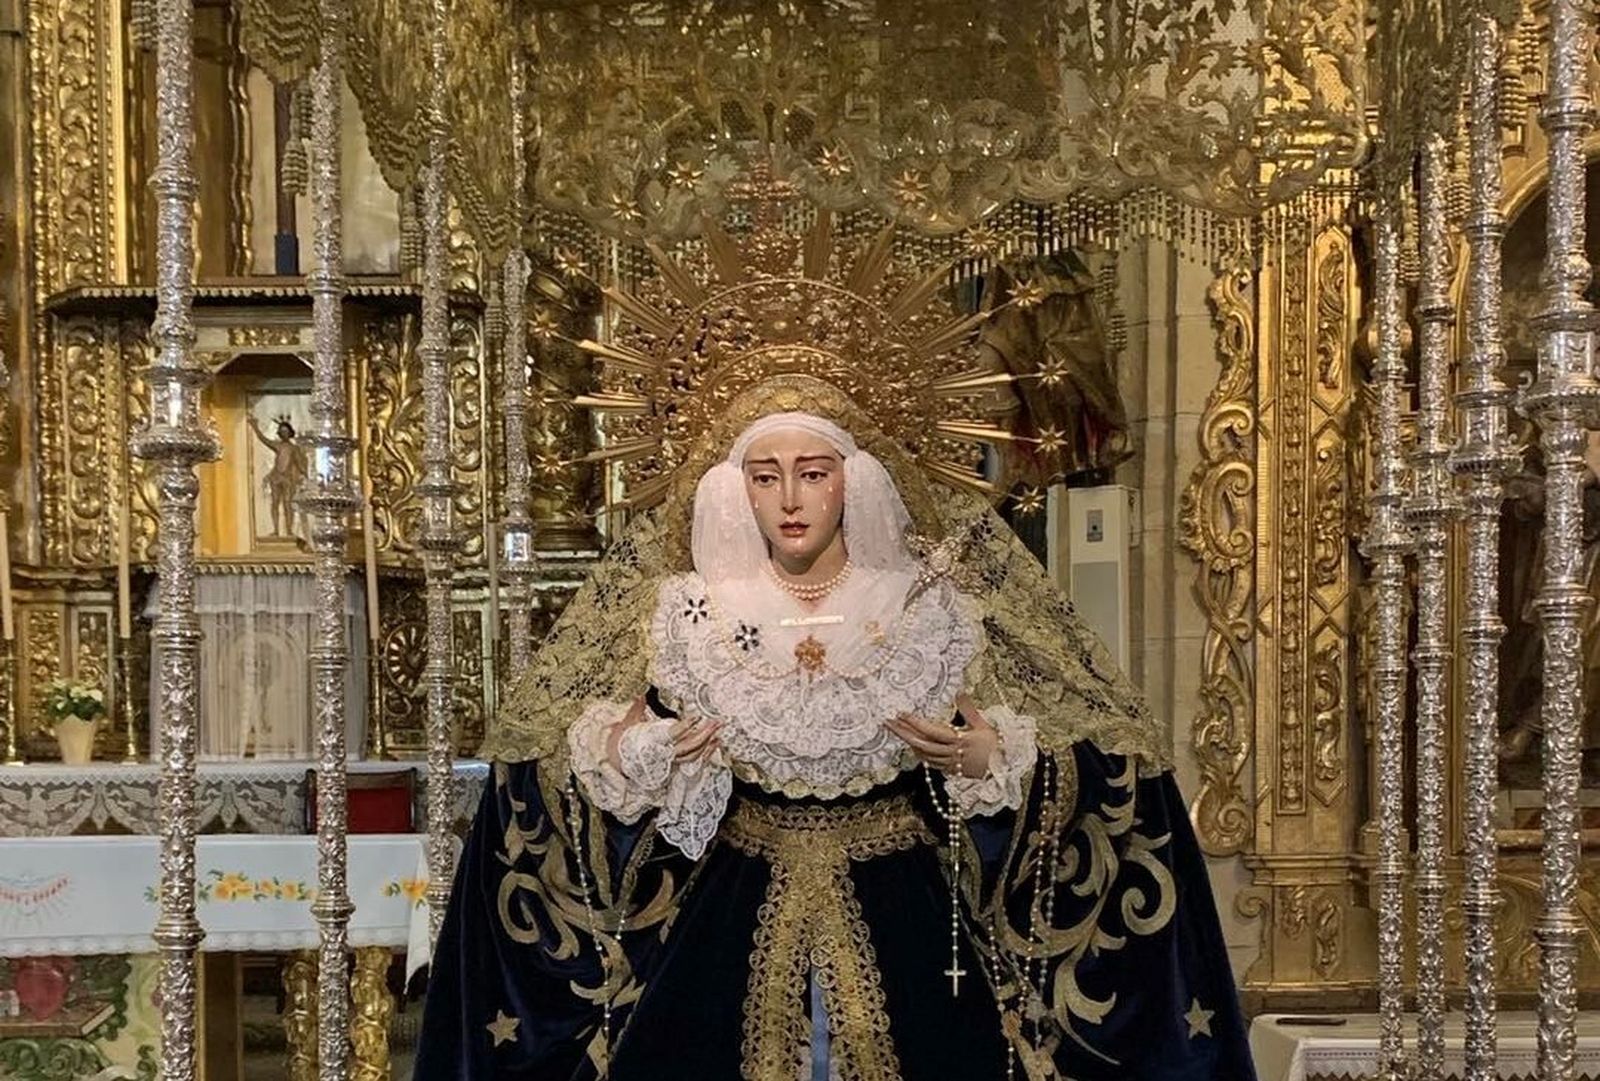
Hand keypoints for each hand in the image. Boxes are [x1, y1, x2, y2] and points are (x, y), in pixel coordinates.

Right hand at [606, 698, 721, 771]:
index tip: (697, 717)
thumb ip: (637, 709)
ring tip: (717, 730)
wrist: (617, 763)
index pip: (673, 734)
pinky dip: (706, 752)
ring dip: (708, 743)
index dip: (686, 726)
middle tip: (715, 722)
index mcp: (654, 742)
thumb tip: (641, 694)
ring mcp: (671, 761)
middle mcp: (665, 754)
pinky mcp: (675, 764)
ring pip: (693, 755)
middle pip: (689, 746)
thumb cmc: (622, 743)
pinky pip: (693, 760)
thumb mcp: (627, 723)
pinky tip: (714, 743)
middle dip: (704, 734)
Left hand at [886, 708, 995, 778]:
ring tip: (897, 731)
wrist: (1004, 768)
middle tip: (887, 722)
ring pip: (924, 755)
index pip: (932, 731)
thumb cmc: (995, 745)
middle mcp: (951, 753)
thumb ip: (968, 709)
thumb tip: (959, 692)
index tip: (901, 713)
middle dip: (903, 733)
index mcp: (959, 740)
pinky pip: (931, 763)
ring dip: (909, 743)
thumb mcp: (983, 724)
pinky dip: (920, 754)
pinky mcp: (951, 770)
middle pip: (921, 744)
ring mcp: (950, 763)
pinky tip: (914, 746)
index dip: (915, 723)